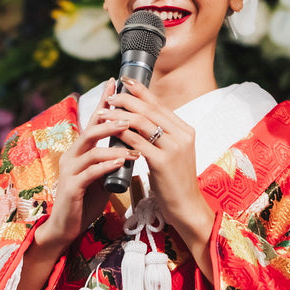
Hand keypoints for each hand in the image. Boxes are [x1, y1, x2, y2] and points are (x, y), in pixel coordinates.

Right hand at [36, 79, 136, 253]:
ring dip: (114, 144)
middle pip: (91, 129)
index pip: (93, 121)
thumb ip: (111, 158)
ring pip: (91, 148)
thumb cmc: (86, 200)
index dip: (103, 102)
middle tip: (131, 115)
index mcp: (79, 150)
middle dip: (111, 119)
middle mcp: (71, 155)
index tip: (115, 82)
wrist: (66, 227)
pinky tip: (122, 161)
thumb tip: (131, 143)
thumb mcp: (101, 175)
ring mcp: (69, 170)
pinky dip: (107, 165)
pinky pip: (90, 171)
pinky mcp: (71, 187)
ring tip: (135, 142)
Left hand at [104, 78, 215, 275]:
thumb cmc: (174, 182)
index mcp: (185, 130)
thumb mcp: (171, 154)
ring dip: (119, 115)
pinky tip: (110, 131)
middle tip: (109, 97)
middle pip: (149, 109)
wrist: (186, 208)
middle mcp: (182, 135)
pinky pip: (137, 142)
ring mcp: (174, 148)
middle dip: (126, 100)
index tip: (124, 81)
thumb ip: (161, 135)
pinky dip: (121, 134)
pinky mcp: (163, 162)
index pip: (159, 104)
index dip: (141, 91)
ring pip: (142, 122)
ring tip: (103, 113)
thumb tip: (139, 118)